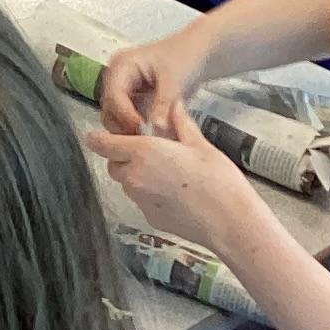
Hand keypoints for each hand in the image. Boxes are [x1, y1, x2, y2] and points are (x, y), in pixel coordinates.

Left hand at [89, 99, 270, 251]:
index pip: (102, 144)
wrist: (230, 222)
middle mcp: (134, 177)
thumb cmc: (218, 180)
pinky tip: (175, 193)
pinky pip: (141, 201)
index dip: (99, 138)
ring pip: (127, 184)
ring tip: (167, 173)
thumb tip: (174, 107)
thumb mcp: (200, 145)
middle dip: (124, 157)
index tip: (102, 135)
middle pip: (113, 164)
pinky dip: (150, 194)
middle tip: (149, 152)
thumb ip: (180, 124)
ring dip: (137, 176)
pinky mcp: (150, 219)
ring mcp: (140, 201)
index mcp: (143, 152)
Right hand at [95, 29, 209, 135]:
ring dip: (130, 129)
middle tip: (147, 138)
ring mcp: (123, 89)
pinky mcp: (132, 100)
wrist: (198, 51)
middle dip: (125, 125)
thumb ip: (163, 104)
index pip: (114, 96)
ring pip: (115, 118)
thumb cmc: (185, 56)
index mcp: (122, 65)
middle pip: (109, 109)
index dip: (126, 116)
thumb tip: (155, 128)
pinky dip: (137, 128)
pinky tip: (153, 134)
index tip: (143, 130)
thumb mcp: (174, 80)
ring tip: (151, 138)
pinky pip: (127, 119)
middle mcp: (116, 78)